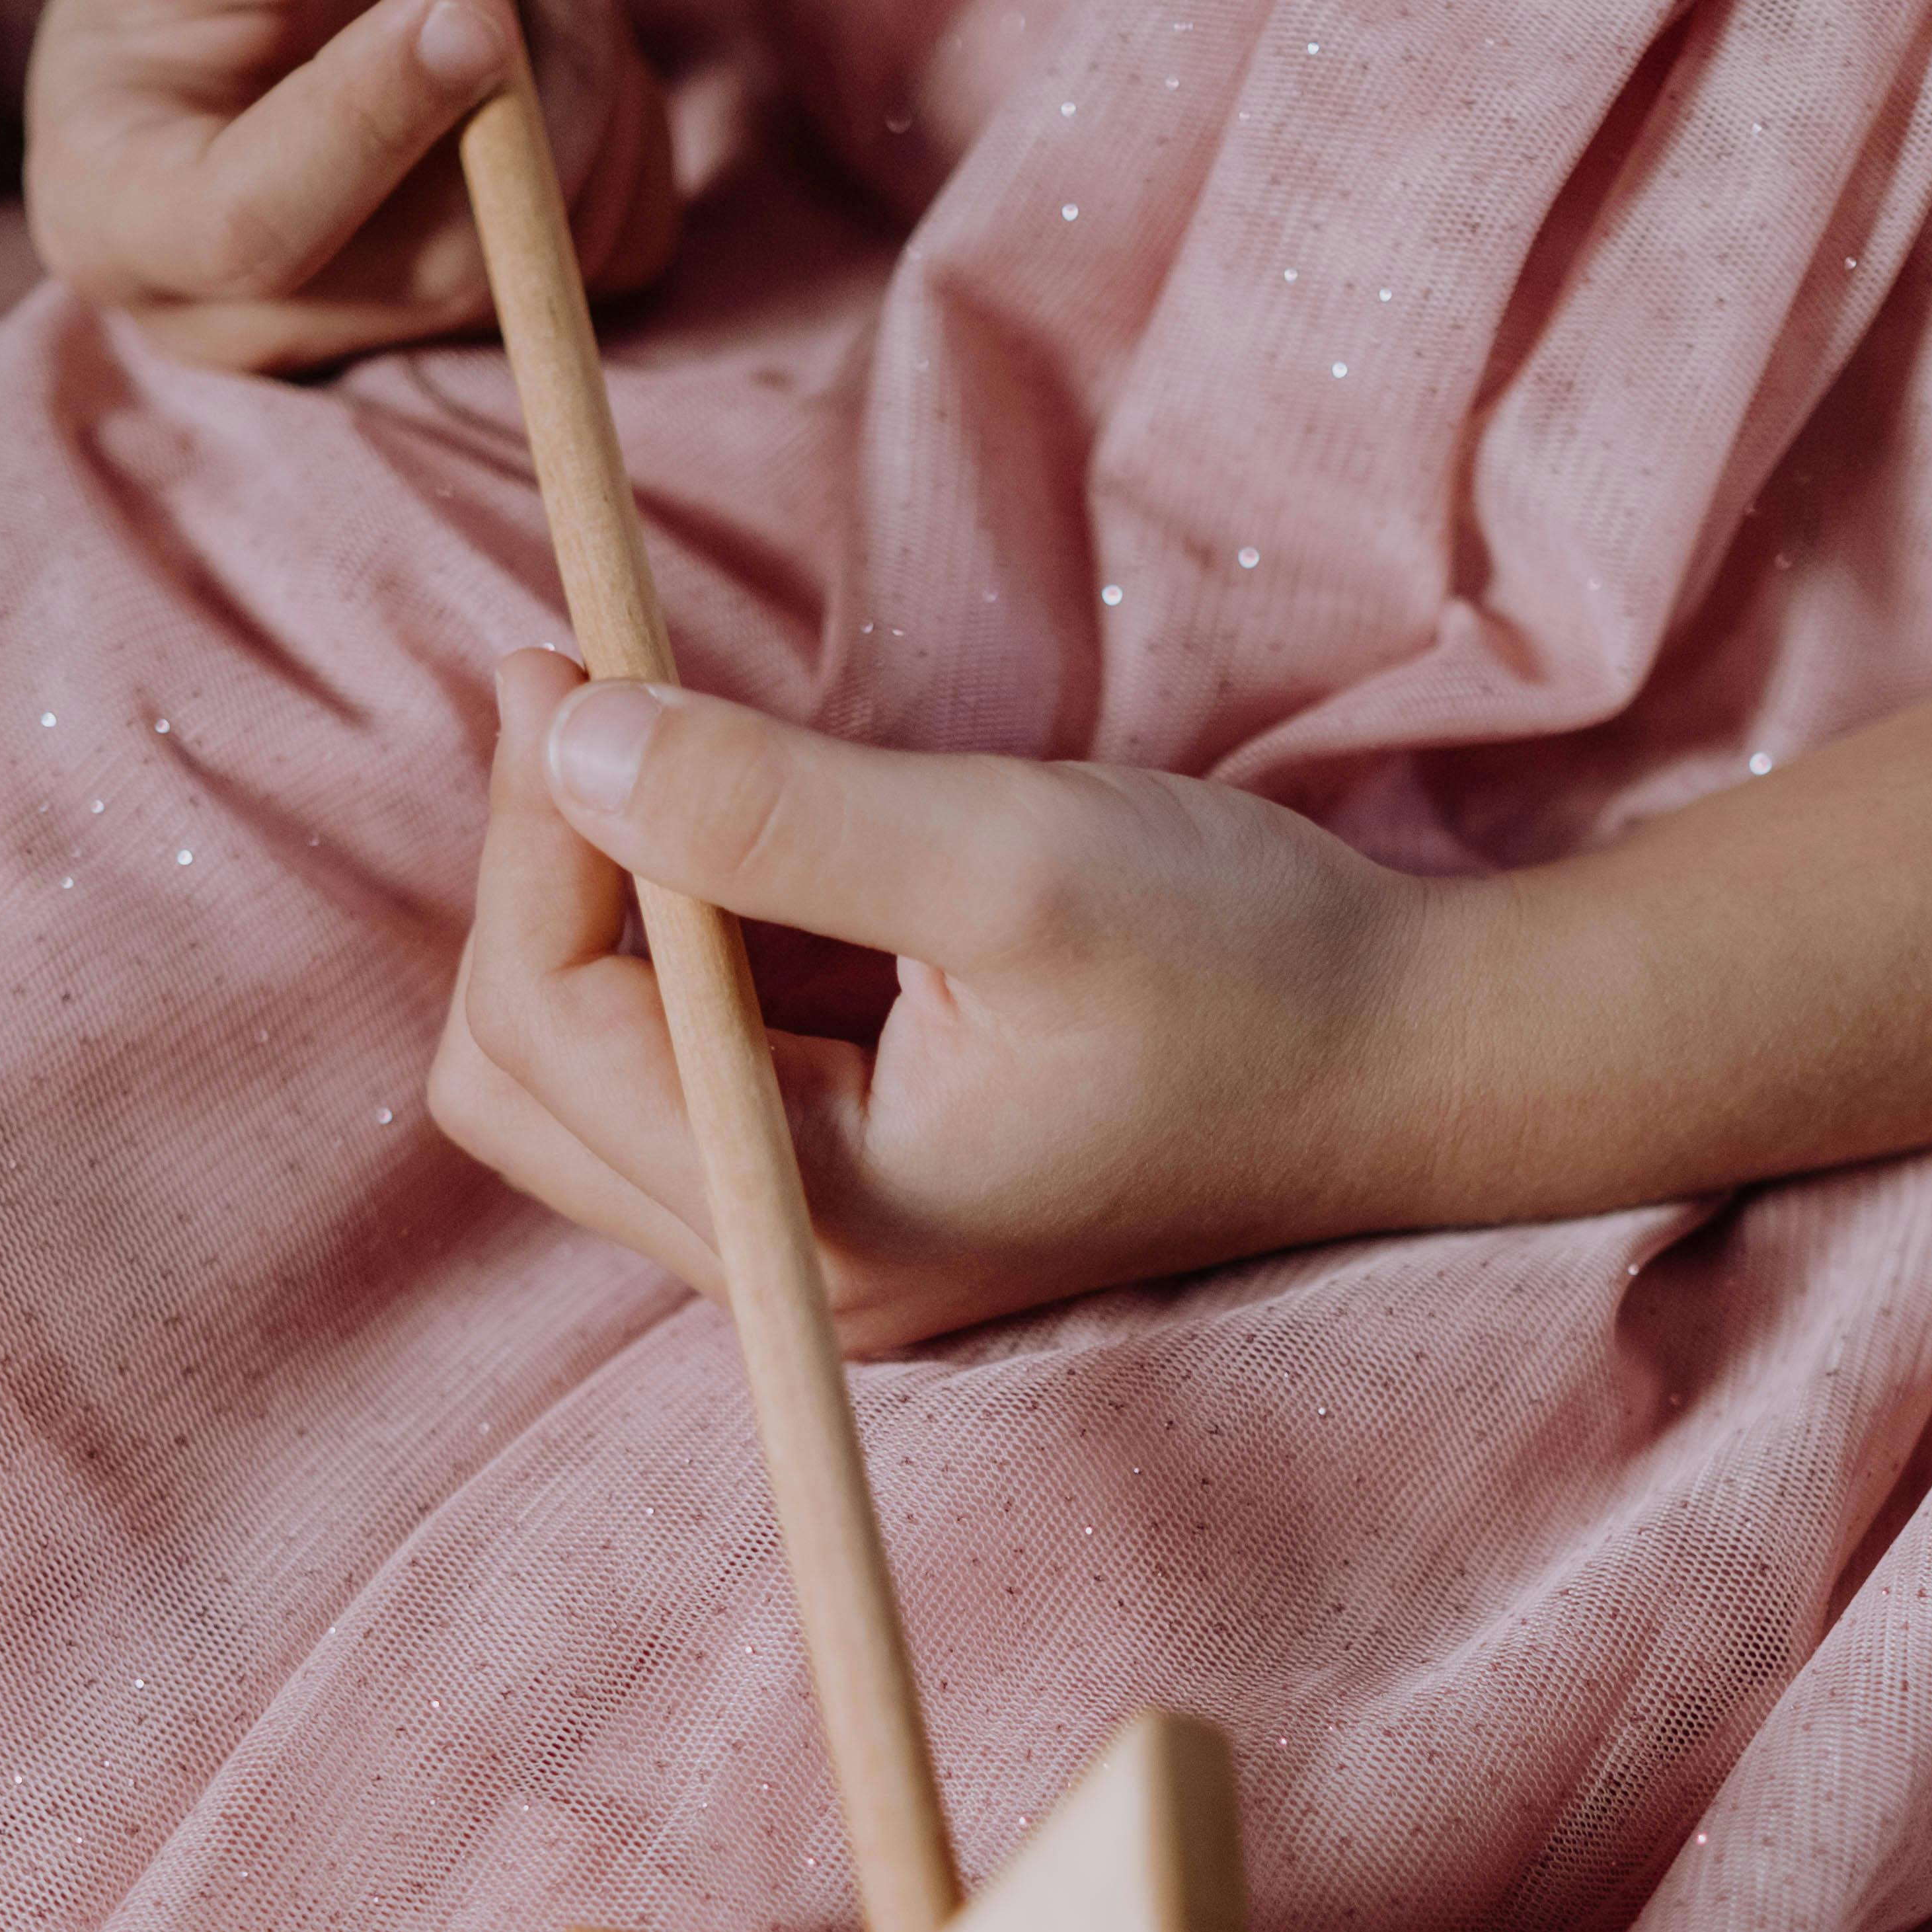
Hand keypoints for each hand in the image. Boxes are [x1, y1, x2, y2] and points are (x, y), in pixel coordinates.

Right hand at [23, 0, 673, 370]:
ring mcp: (381, 351)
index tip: (466, 1)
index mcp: (125, 225)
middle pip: (436, 263)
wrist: (246, 64)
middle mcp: (252, 330)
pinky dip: (626, 133)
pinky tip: (571, 46)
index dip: (370, 117)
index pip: (252, 221)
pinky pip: (616, 252)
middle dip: (531, 92)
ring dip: (590, 90)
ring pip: (546, 263)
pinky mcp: (499, 337)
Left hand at [427, 654, 1450, 1350]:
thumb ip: (775, 810)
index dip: (529, 833)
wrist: (1412, 1065)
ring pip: (580, 1080)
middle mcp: (792, 1271)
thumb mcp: (1015, 858)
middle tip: (590, 704)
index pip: (549, 1026)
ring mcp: (820, 1245)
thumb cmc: (1249, 968)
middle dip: (531, 882)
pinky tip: (743, 839)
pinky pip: (680, 1072)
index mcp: (818, 1218)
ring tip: (664, 757)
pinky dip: (669, 945)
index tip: (563, 660)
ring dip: (592, 909)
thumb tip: (566, 741)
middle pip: (519, 1082)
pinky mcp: (857, 1191)